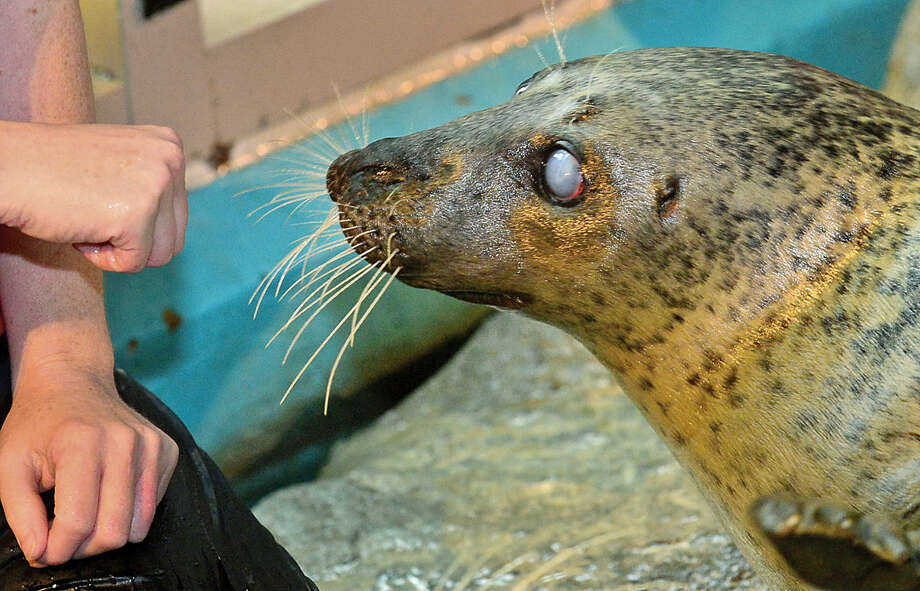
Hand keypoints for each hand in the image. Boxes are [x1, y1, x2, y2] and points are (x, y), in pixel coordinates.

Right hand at [0, 121, 187, 272]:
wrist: (7, 169)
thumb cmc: (55, 170)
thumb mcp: (121, 163)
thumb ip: (154, 184)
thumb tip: (176, 232)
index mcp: (170, 145)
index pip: (178, 215)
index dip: (137, 221)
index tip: (102, 195)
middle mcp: (170, 160)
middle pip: (174, 238)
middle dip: (133, 239)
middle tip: (93, 210)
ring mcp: (156, 186)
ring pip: (159, 255)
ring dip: (119, 249)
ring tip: (88, 216)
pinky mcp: (136, 216)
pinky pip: (133, 264)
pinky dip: (103, 259)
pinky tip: (80, 228)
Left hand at [0, 362, 178, 565]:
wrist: (74, 381)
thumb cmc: (39, 424)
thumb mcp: (10, 465)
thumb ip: (21, 514)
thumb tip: (41, 554)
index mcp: (82, 443)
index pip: (78, 521)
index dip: (56, 549)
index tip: (43, 551)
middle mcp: (124, 442)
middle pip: (114, 531)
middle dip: (84, 548)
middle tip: (64, 537)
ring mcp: (151, 445)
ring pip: (138, 527)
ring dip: (107, 534)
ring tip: (86, 517)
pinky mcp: (167, 450)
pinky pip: (152, 508)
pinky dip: (128, 514)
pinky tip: (107, 494)